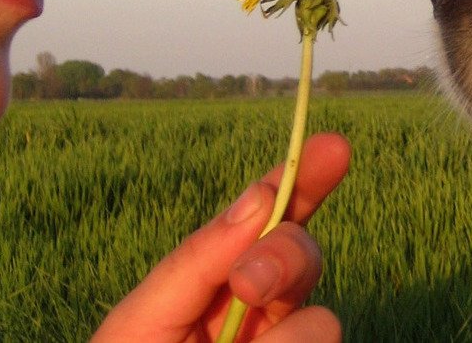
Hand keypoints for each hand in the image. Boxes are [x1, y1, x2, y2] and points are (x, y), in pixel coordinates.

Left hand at [92, 132, 350, 341]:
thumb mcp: (139, 325)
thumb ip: (197, 262)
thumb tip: (262, 196)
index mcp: (221, 286)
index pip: (271, 221)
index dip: (305, 179)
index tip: (332, 147)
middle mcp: (264, 317)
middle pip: (305, 258)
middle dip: (285, 255)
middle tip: (247, 283)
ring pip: (324, 325)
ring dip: (282, 339)